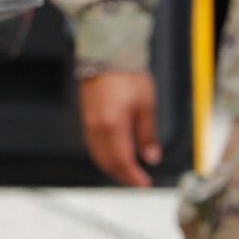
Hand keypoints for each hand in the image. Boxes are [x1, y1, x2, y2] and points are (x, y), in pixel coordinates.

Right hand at [79, 69, 162, 187]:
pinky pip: (94, 146)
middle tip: (138, 181)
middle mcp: (97, 129)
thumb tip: (151, 156)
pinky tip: (115, 156)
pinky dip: (105, 156)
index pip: (123, 161)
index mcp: (113, 126)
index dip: (134, 176)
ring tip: (128, 172)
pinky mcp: (86, 120)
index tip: (145, 183)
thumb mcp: (146, 105)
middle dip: (123, 176)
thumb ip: (148, 134)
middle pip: (108, 163)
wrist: (107, 55)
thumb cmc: (127, 75)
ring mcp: (89, 125)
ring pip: (99, 157)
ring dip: (113, 168)